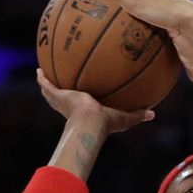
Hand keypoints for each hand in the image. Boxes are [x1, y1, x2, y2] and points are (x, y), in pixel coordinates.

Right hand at [37, 68, 153, 133]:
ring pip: (53, 92)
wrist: (91, 121)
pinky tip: (39, 70)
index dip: (83, 102)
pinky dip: (42, 78)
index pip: (84, 106)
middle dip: (63, 92)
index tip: (84, 97)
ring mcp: (62, 102)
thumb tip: (153, 114)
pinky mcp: (56, 96)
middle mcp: (72, 108)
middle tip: (63, 82)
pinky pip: (46, 85)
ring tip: (46, 74)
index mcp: (87, 112)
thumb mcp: (126, 118)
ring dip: (49, 85)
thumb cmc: (107, 122)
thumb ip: (138, 115)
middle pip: (65, 99)